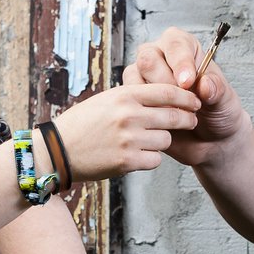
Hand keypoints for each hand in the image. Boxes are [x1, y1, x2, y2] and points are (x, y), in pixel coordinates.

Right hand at [50, 82, 200, 180]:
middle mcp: (129, 115)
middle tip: (191, 121)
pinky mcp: (127, 161)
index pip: (168, 91)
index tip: (195, 101)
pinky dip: (151, 158)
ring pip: (166, 139)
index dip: (187, 96)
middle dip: (187, 119)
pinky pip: (155, 159)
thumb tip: (167, 96)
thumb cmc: (83, 123)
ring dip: (164, 141)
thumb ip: (135, 97)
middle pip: (174, 116)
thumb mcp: (107, 100)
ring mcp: (129, 139)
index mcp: (125, 95)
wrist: (57, 150)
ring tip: (150, 140)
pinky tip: (138, 155)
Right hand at [124, 28, 248, 167]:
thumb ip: (218, 90)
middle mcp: (160, 56)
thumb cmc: (219, 111)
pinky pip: (129, 101)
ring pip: (134, 79)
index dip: (180, 62)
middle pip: (148, 59)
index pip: (175, 43)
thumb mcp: (226, 100)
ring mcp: (144, 77)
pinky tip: (165, 123)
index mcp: (183, 46)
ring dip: (156, 101)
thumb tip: (205, 84)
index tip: (189, 83)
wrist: (211, 140)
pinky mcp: (135, 99)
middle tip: (185, 102)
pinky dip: (147, 114)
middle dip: (166, 84)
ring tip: (179, 115)